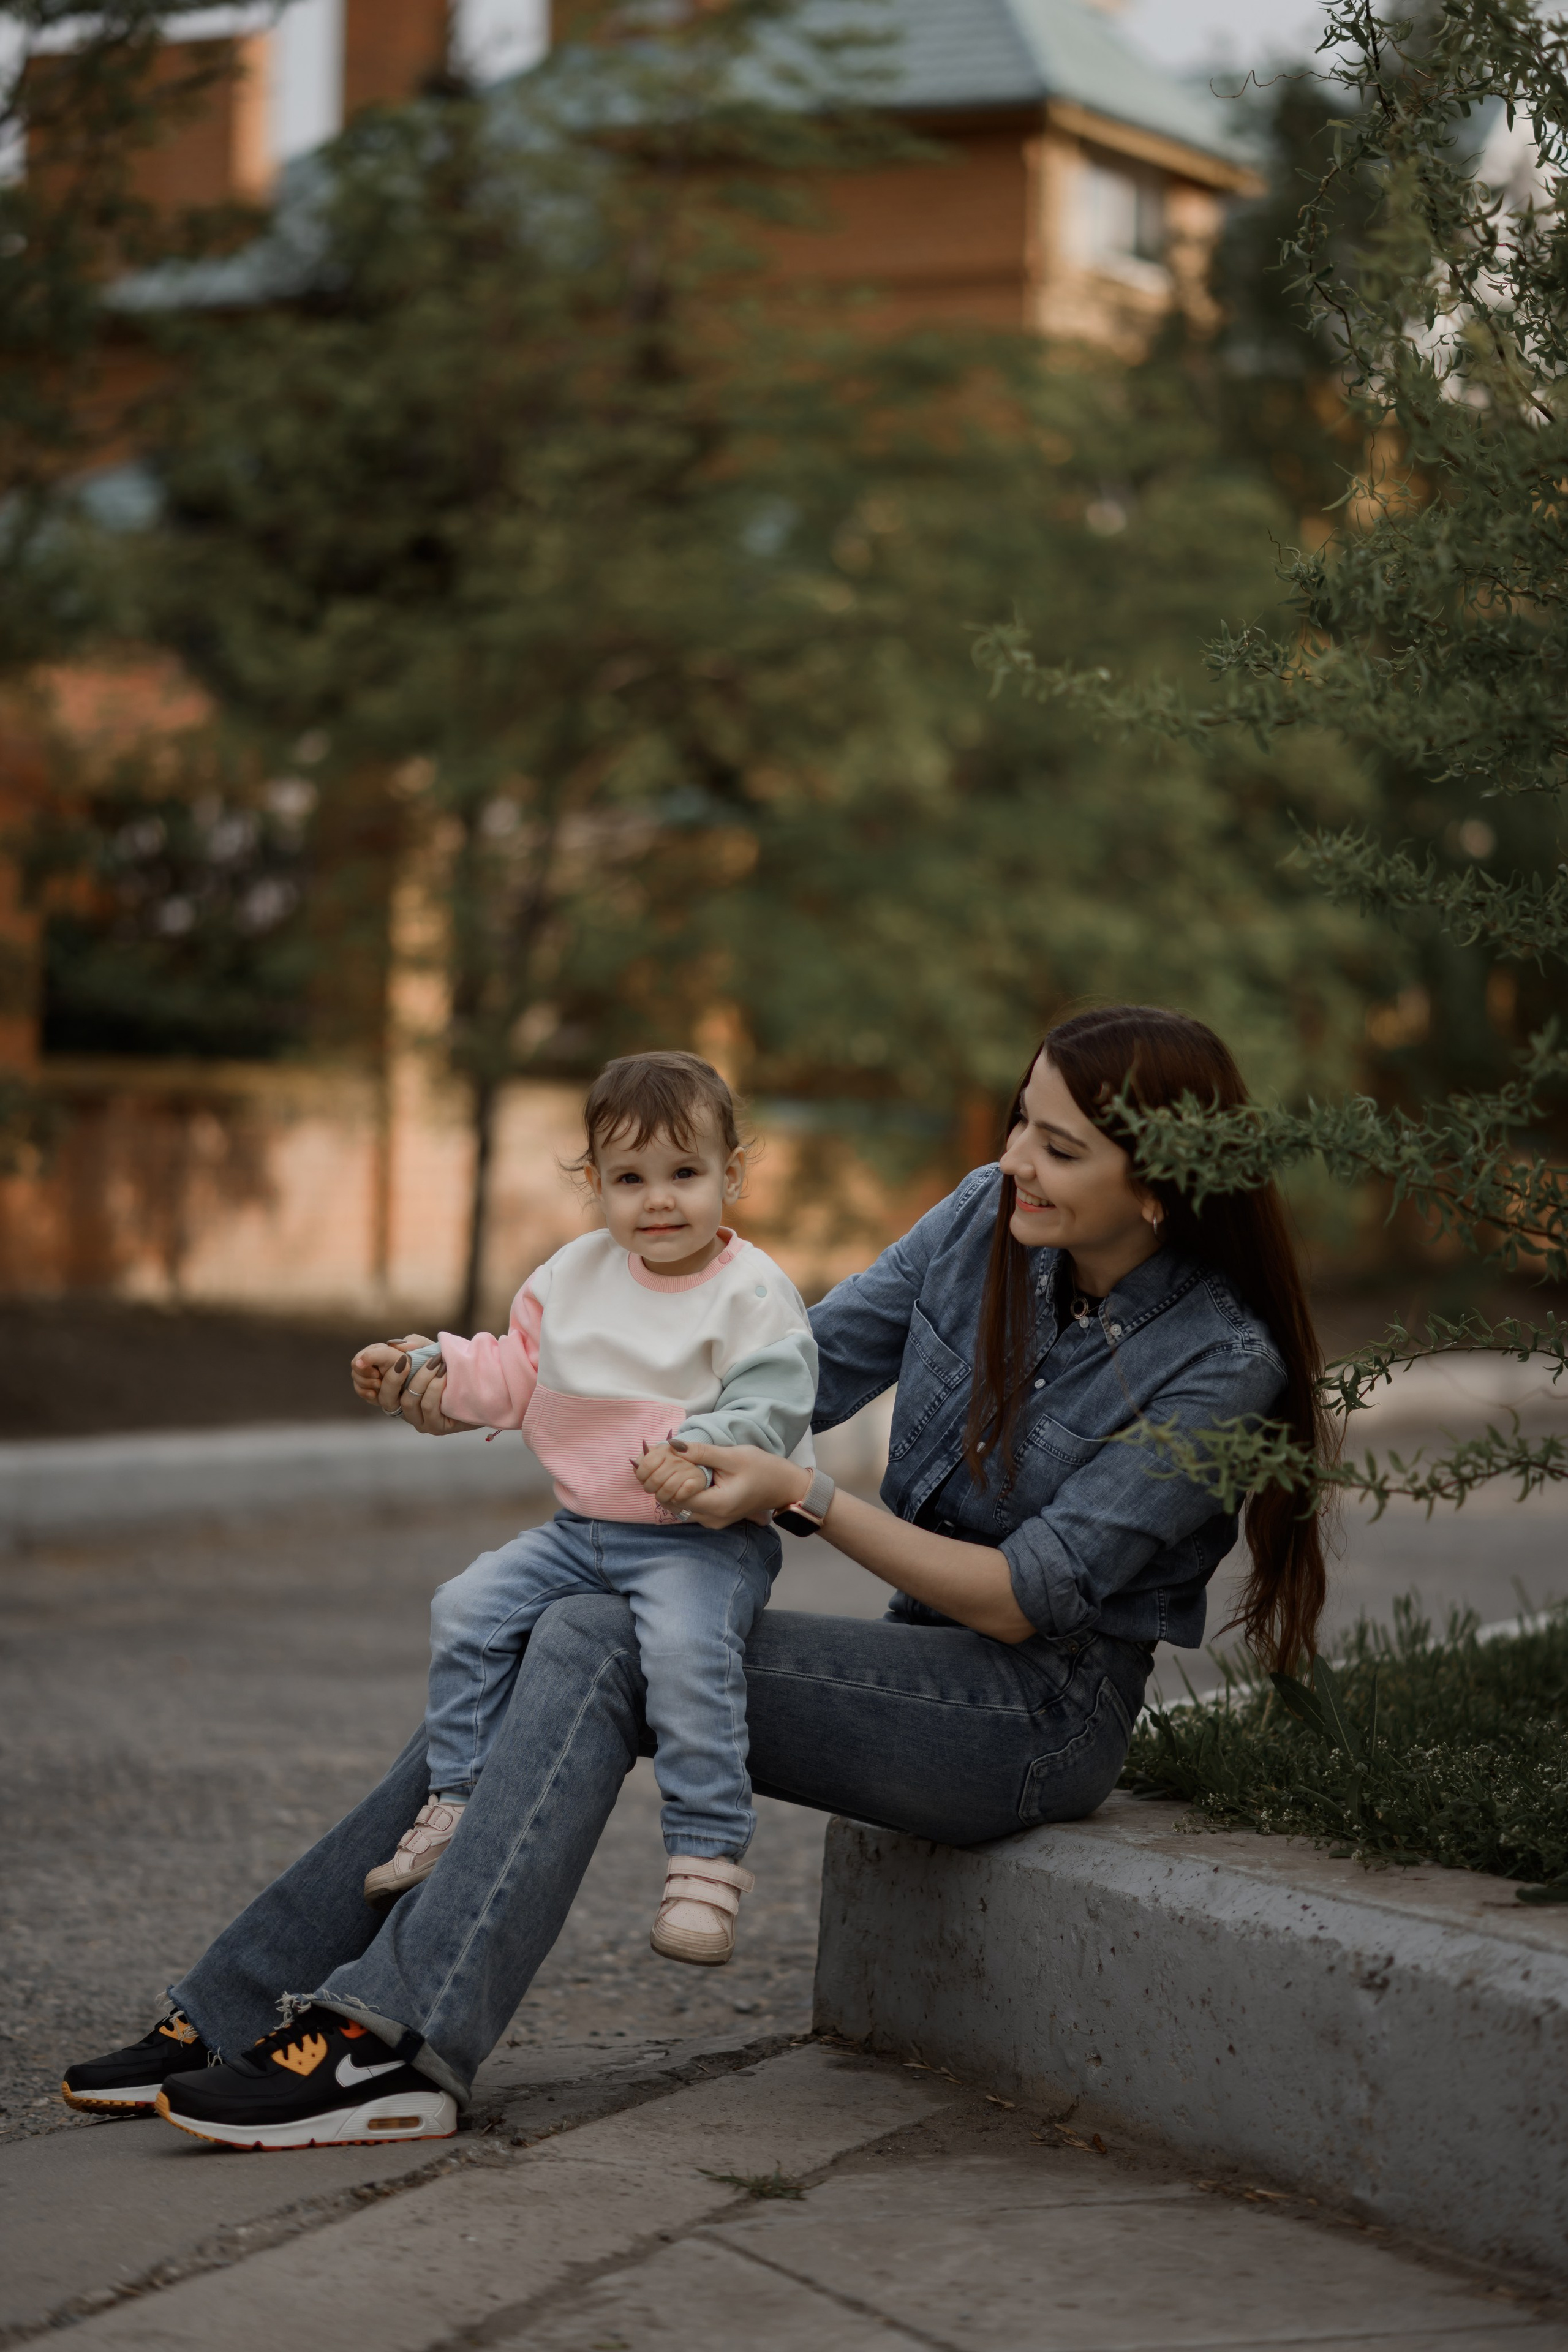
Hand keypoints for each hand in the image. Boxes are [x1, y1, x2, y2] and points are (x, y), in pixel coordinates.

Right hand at [351, 1336, 474, 1435]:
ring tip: (436, 1362)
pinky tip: (445, 1375)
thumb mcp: (429, 1350)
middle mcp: (403, 1407)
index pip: (371, 1385)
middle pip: (384, 1398)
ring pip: (407, 1402)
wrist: (483, 1384)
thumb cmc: (451, 1365)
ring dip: (421, 1379)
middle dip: (392, 1377)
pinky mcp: (436, 1427)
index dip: (365, 1373)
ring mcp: (419, 1420)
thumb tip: (392, 1344)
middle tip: (404, 1360)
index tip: (364, 1358)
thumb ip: (411, 1346)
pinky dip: (435, 1388)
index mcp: (396, 1390)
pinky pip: (428, 1408)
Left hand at [634, 1440, 809, 1528]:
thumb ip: (702, 1452)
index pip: (674, 1495)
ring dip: (672, 1486)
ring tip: (679, 1464)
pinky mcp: (714, 1517)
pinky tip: (687, 1474)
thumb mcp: (733, 1456)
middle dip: (666, 1480)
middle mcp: (711, 1519)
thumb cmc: (764, 1470)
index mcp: (716, 1506)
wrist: (785, 1487)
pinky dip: (683, 1491)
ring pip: (678, 1506)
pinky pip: (689, 1506)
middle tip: (670, 1458)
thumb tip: (673, 1445)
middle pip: (673, 1504)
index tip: (669, 1456)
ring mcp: (712, 1521)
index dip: (666, 1476)